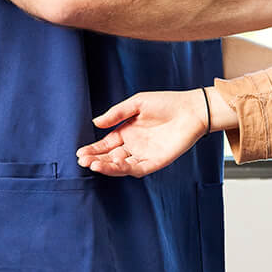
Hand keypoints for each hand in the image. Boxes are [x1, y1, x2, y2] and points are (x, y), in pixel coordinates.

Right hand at [76, 90, 207, 177]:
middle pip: (110, 157)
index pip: (106, 145)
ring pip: (122, 166)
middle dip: (96, 160)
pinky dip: (125, 169)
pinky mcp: (156, 162)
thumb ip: (117, 113)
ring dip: (108, 166)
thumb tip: (95, 122)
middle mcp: (134, 146)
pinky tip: (115, 164)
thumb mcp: (137, 103)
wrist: (191, 109)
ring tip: (94, 164)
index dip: (93, 150)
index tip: (80, 153)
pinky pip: (138, 169)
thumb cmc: (166, 103)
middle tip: (83, 161)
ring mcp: (144, 155)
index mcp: (127, 132)